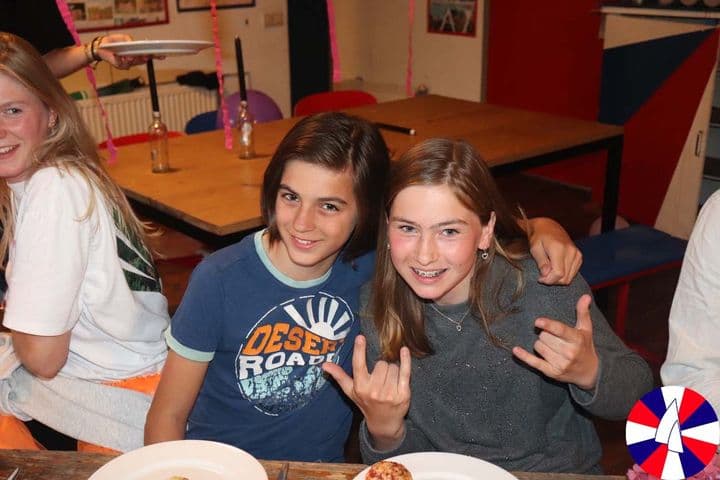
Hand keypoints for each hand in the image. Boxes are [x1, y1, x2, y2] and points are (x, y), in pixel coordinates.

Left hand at [97, 34, 152, 68]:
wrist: (101, 46)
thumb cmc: (114, 42)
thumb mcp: (123, 38)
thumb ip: (130, 40)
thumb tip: (134, 44)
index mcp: (136, 53)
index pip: (148, 55)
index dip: (156, 56)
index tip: (163, 56)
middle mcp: (133, 60)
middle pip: (142, 61)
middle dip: (144, 58)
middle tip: (147, 56)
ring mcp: (127, 64)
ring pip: (133, 63)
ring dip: (132, 59)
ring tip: (131, 56)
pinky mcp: (119, 65)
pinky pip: (122, 64)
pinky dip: (122, 60)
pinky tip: (121, 57)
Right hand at [322, 335, 410, 449]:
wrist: (384, 423)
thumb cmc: (366, 403)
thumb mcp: (351, 391)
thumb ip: (339, 376)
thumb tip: (324, 364)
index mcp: (360, 387)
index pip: (358, 365)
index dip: (359, 350)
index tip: (360, 337)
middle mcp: (374, 391)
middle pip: (381, 364)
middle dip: (382, 368)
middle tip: (381, 379)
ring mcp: (389, 393)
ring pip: (393, 367)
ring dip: (392, 371)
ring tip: (389, 382)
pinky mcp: (403, 394)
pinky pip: (405, 371)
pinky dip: (406, 360)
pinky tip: (404, 351)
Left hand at [512, 294, 598, 389]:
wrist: (589, 373)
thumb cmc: (585, 347)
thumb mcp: (586, 330)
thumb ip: (583, 312)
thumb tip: (585, 296)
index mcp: (576, 339)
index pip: (560, 330)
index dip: (548, 325)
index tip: (537, 321)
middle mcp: (569, 352)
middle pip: (544, 336)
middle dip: (545, 334)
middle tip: (553, 337)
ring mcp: (560, 364)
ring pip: (538, 346)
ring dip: (540, 344)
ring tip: (551, 346)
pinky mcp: (551, 372)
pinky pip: (534, 362)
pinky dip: (524, 356)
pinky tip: (516, 350)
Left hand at [527, 217, 581, 284]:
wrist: (548, 226)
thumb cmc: (538, 236)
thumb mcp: (535, 248)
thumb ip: (541, 262)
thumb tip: (546, 274)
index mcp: (559, 249)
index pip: (558, 273)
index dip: (549, 280)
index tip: (540, 279)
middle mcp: (571, 251)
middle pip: (565, 278)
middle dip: (552, 281)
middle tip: (542, 276)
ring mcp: (577, 254)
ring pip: (570, 277)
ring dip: (558, 279)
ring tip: (548, 272)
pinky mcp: (579, 256)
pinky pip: (573, 273)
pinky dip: (564, 275)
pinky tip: (555, 269)